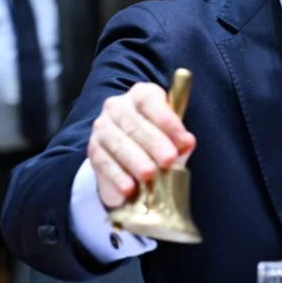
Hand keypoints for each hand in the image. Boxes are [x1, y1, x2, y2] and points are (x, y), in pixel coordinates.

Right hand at [87, 82, 196, 207]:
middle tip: (169, 159)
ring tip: (149, 175)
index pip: (152, 102)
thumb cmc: (157, 140)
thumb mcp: (173, 138)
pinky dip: (118, 176)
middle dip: (154, 143)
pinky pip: (105, 162)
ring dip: (135, 160)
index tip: (183, 141)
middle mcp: (118, 106)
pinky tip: (129, 187)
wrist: (129, 157)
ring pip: (118, 143)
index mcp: (142, 95)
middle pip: (135, 124)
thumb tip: (188, 143)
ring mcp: (103, 127)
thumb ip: (180, 140)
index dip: (168, 121)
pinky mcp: (93, 150)